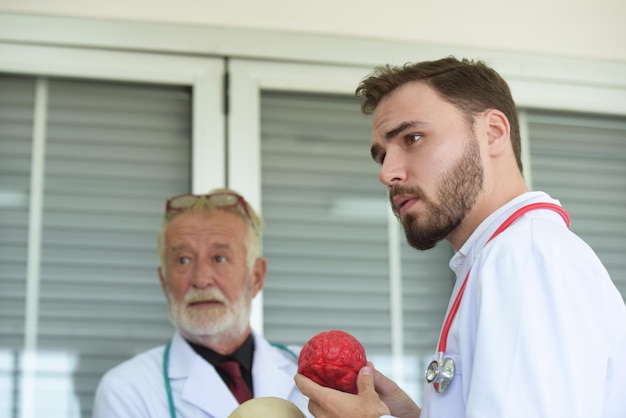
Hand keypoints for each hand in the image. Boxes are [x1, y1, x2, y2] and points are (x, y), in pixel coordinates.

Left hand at [295, 362, 419, 417]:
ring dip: (321, 406)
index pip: (307, 388)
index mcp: (330, 402)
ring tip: (330, 401)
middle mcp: (325, 415)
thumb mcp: (370, 396)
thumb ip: (365, 381)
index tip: (298, 376)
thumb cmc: (372, 417)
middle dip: (312, 395)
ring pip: (318, 414)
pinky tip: (339, 413)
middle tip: (318, 387)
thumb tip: (365, 370)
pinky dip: (329, 415)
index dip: (300, 380)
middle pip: (311, 403)